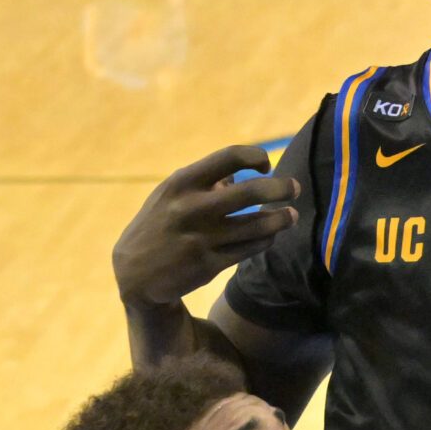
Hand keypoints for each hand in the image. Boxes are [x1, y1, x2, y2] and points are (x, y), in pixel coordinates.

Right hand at [112, 144, 299, 307]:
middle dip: (282, 188)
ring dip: (283, 218)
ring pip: (260, 225)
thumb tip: (242, 169)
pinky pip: (252, 248)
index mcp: (182, 183)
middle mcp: (192, 208)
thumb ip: (206, 181)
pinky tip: (269, 235)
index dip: (256, 156)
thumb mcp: (171, 194)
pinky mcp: (210, 264)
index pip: (230, 156)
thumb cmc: (161, 223)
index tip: (265, 165)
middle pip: (253, 191)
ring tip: (290, 215)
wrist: (135, 273)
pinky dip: (267, 239)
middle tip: (294, 188)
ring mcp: (202, 238)